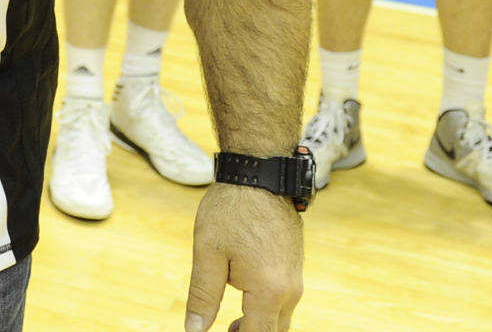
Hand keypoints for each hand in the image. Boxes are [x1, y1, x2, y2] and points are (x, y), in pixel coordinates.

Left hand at [185, 182, 302, 331]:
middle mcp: (290, 290)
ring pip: (280, 319)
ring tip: (229, 324)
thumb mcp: (208, 253)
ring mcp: (296, 279)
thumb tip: (194, 330)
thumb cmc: (230, 211)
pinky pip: (284, 301)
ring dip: (257, 325)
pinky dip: (266, 310)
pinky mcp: (295, 267)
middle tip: (222, 331)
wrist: (260, 174)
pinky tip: (244, 301)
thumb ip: (203, 296)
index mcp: (269, 292)